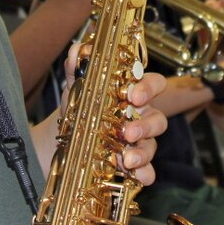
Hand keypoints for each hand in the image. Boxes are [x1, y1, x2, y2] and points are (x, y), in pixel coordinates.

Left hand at [60, 45, 166, 185]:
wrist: (65, 138)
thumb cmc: (82, 107)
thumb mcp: (77, 88)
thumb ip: (78, 69)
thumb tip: (77, 50)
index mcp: (134, 94)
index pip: (154, 85)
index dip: (149, 88)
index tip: (134, 95)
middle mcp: (141, 117)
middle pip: (158, 119)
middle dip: (146, 126)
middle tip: (127, 131)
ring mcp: (140, 142)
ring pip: (152, 146)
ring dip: (142, 152)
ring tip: (126, 159)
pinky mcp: (134, 164)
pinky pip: (147, 170)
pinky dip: (144, 173)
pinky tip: (135, 175)